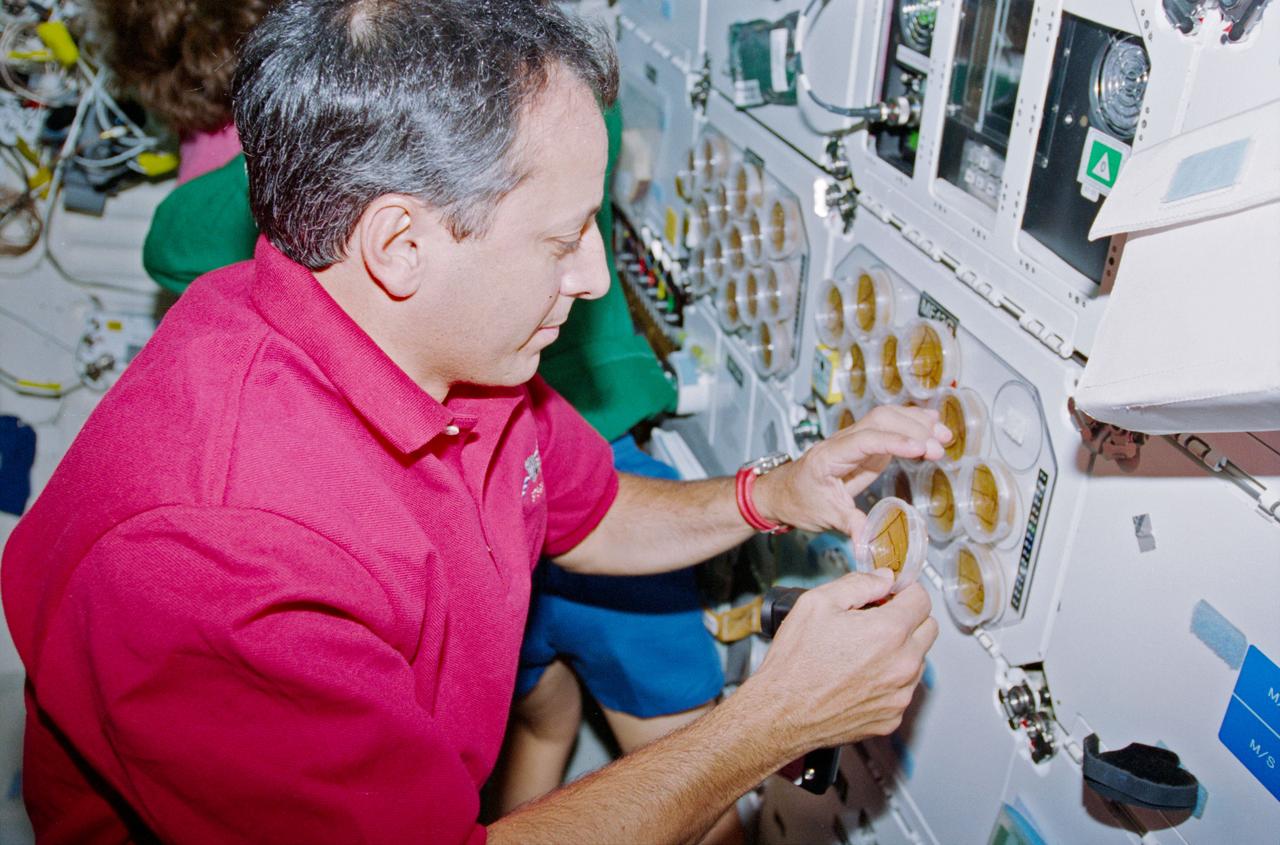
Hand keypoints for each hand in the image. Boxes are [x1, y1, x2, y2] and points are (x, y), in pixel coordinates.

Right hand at [748, 571, 938, 755]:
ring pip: (918, 661)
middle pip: (928, 629)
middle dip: (908, 619)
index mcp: (888, 632)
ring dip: (900, 650)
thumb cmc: (795, 662)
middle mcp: (902, 665)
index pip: (922, 599)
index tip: (892, 594)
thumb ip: (859, 583)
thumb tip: (884, 578)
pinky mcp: (892, 717)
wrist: (782, 713)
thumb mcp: (817, 603)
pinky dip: (889, 680)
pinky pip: (903, 690)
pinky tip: (860, 677)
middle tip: (877, 619)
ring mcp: (900, 695)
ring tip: (862, 652)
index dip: (905, 591)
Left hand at [754, 404, 949, 537]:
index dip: (895, 441)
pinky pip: (889, 428)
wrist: (781, 493)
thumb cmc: (798, 501)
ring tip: (945, 434)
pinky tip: (932, 424)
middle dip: (912, 428)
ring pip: (886, 418)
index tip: (921, 447)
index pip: (865, 440)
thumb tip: (869, 543)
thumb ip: (850, 525)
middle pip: (879, 420)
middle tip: (940, 446)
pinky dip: (911, 424)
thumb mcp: (824, 516)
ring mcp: (854, 440)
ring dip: (916, 422)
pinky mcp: (864, 446)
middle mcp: (842, 441)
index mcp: (829, 456)